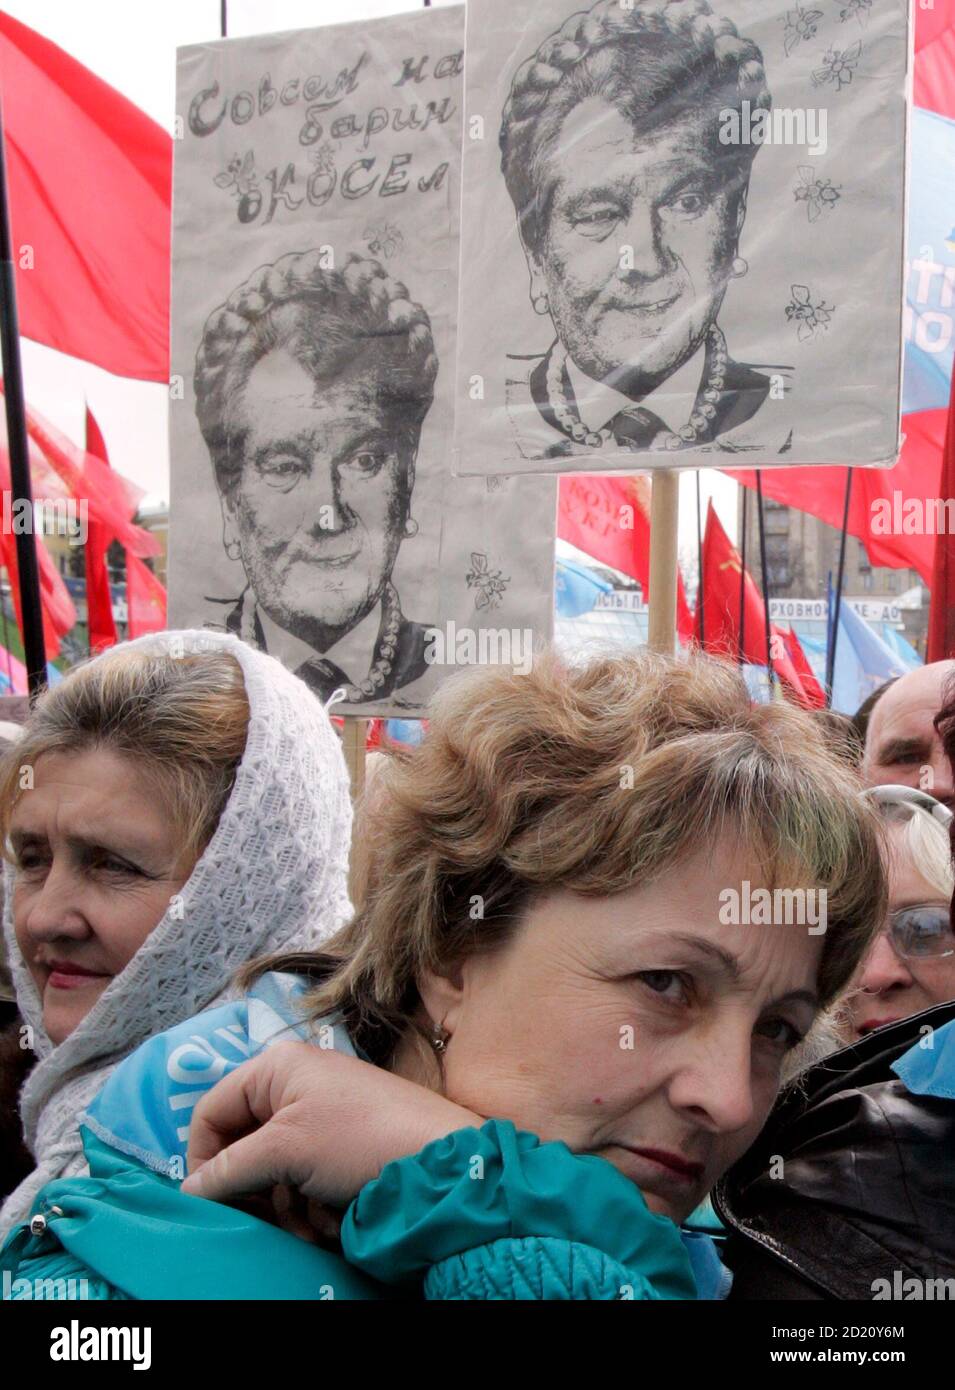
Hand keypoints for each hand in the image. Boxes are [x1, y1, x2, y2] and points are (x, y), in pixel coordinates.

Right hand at [181, 1042, 482, 1213]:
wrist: (438, 1162)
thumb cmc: (358, 1139)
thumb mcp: (285, 1151)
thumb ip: (229, 1169)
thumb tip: (190, 1191)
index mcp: (276, 1067)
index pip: (211, 1111)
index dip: (202, 1159)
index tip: (211, 1202)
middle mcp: (295, 1086)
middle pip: (242, 1147)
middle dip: (254, 1191)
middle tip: (268, 1220)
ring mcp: (321, 1117)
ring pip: (273, 1174)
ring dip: (285, 1207)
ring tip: (311, 1222)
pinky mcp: (342, 1148)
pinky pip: (304, 1181)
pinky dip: (311, 1206)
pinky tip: (332, 1219)